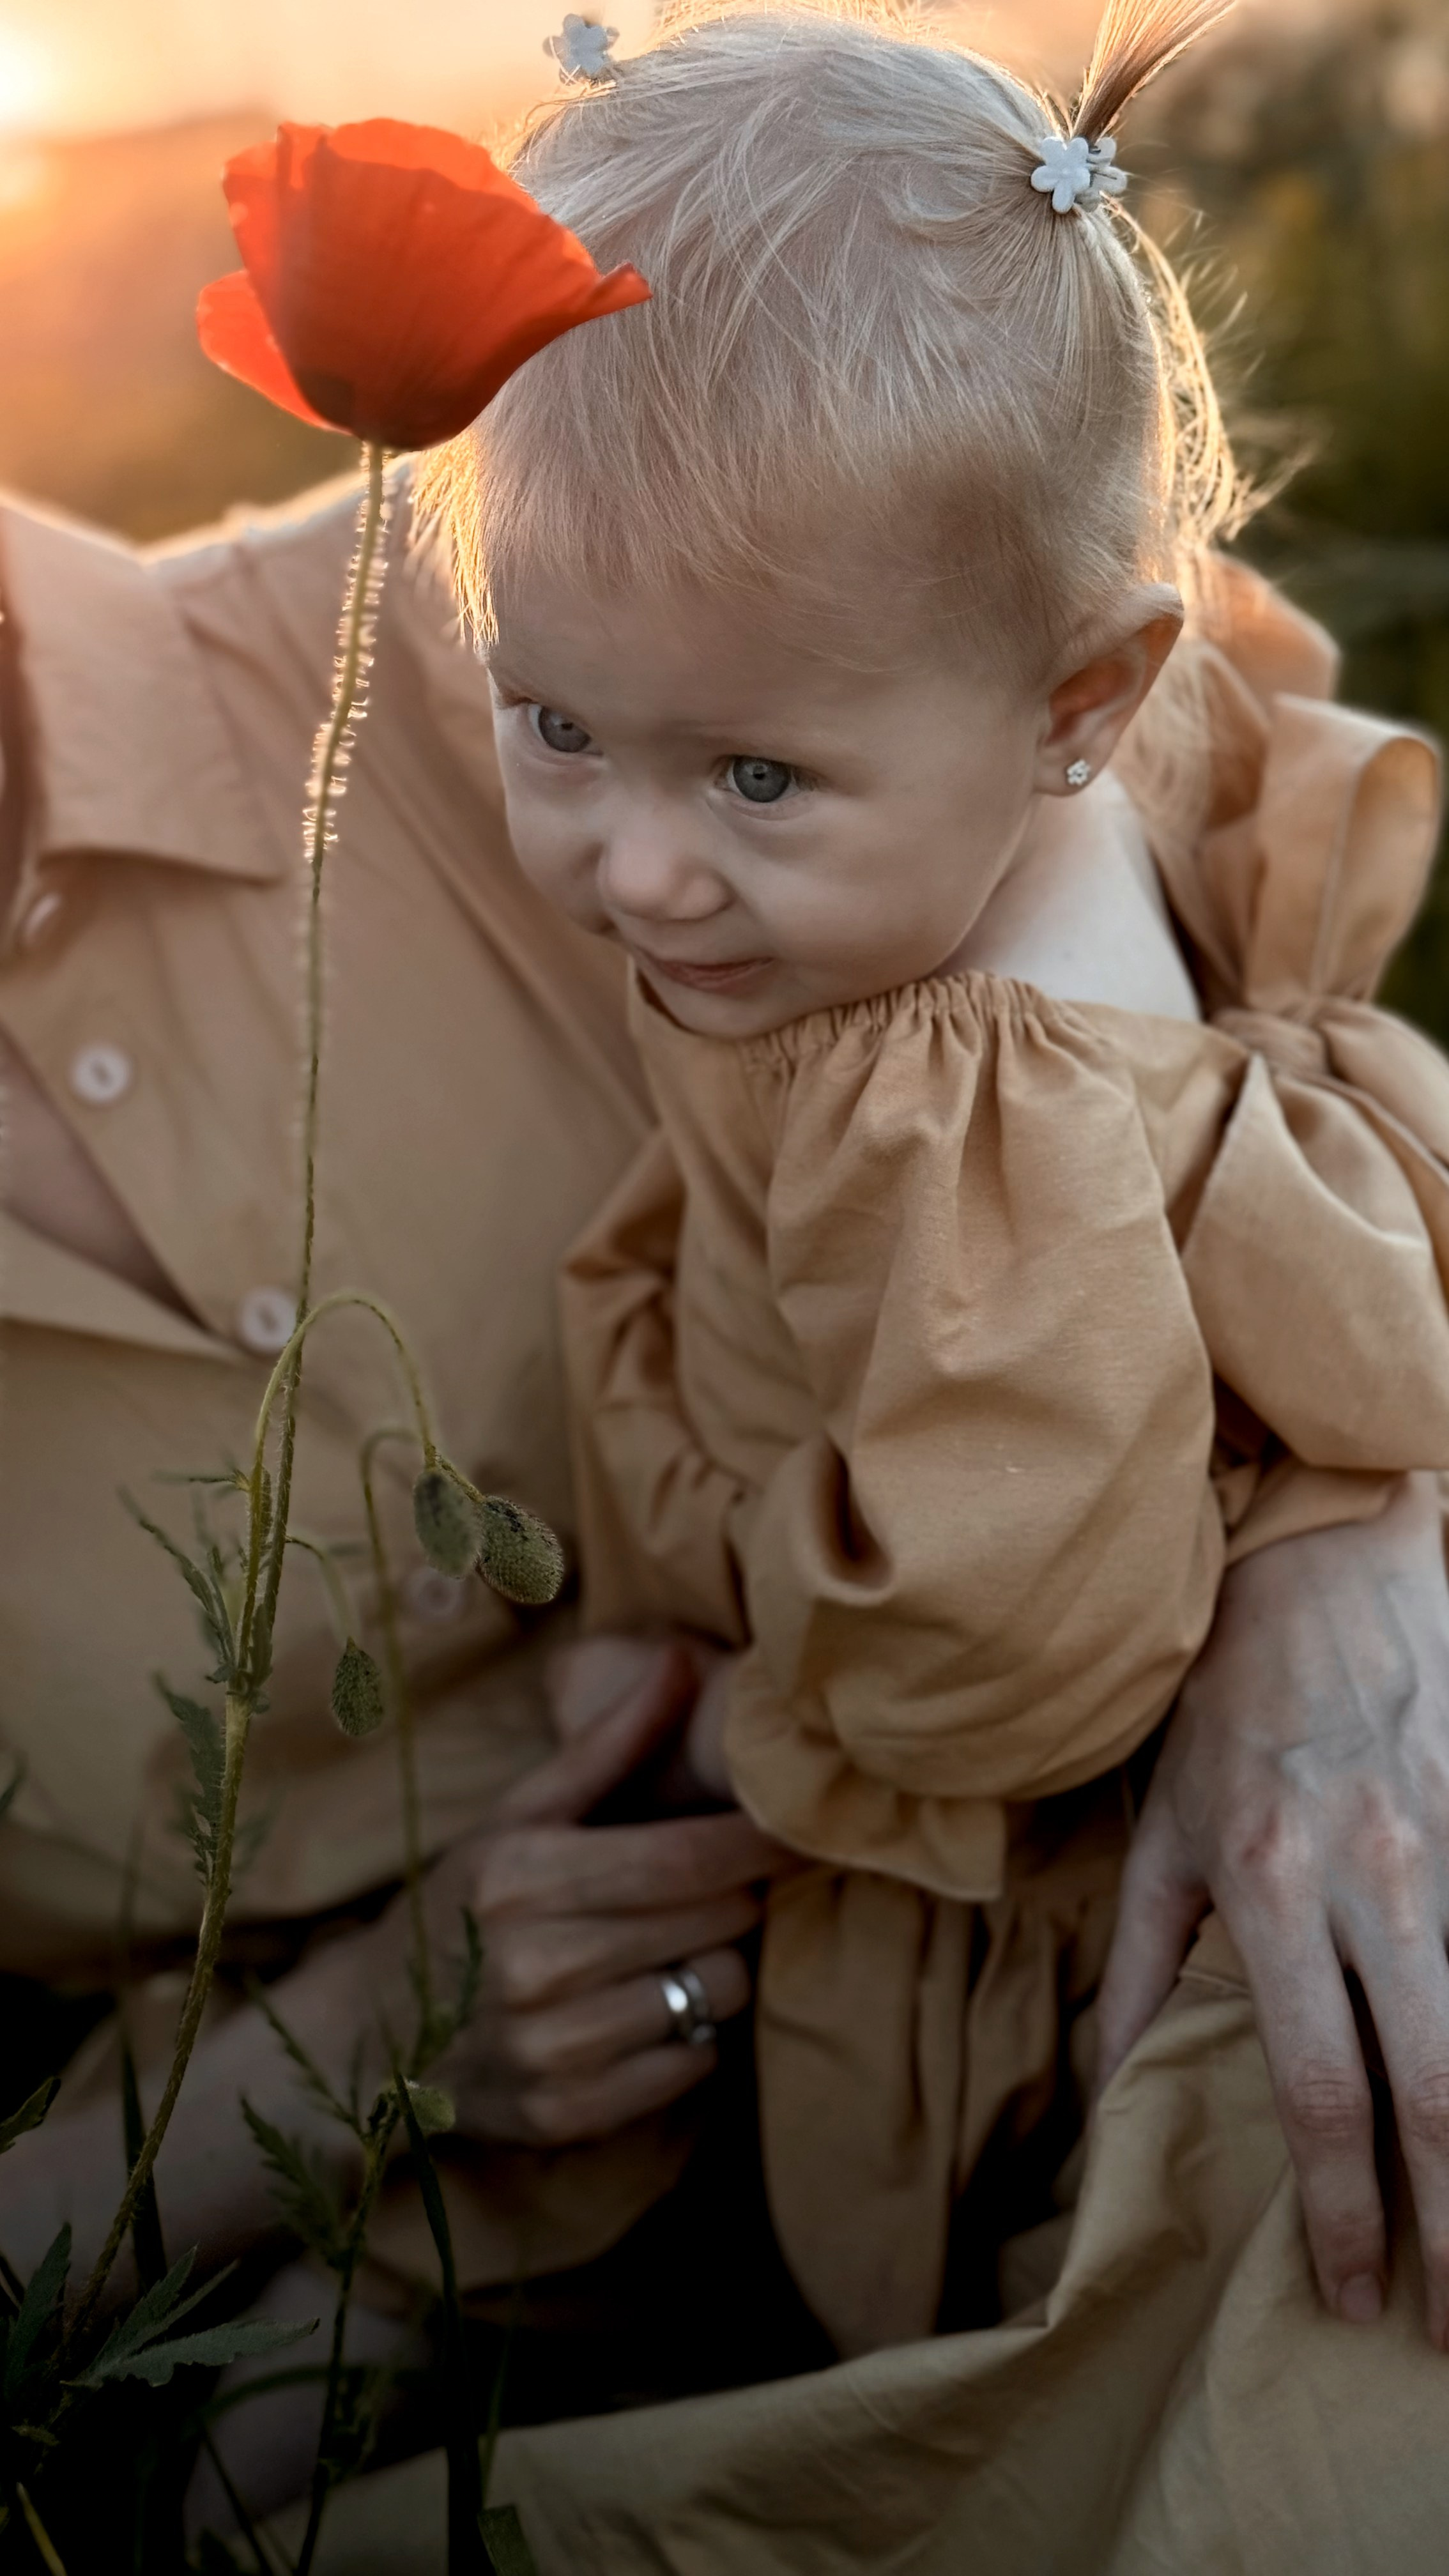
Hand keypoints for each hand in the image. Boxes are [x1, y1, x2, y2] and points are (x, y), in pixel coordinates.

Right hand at [408, 1638, 790, 2145]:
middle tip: (720, 1883)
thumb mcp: (517, 1817)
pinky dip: (691, 2034)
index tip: (805, 1821)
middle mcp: (538, 1965)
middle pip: (715, 1921)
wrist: (369, 2036)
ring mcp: (554, 2049)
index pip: (685, 1857)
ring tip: (674, 1947)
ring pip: (715, 1993)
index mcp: (524, 1877)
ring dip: (716, 1965)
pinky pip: (692, 2065)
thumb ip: (608, 1746)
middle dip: (738, 1895)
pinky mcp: (570, 2114)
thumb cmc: (460, 1906)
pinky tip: (648, 2008)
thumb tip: (685, 1664)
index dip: (760, 1841)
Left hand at [1096, 1476, 1448, 2342]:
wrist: (1323, 1562)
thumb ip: (1138, 1966)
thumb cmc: (1226, 1702)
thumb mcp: (1157, 1827)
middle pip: (1435, 2095)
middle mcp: (1373, 1876)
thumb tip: (1113, 2091)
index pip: (1319, 2090)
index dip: (1341, 2213)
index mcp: (1269, 1882)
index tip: (1346, 2295)